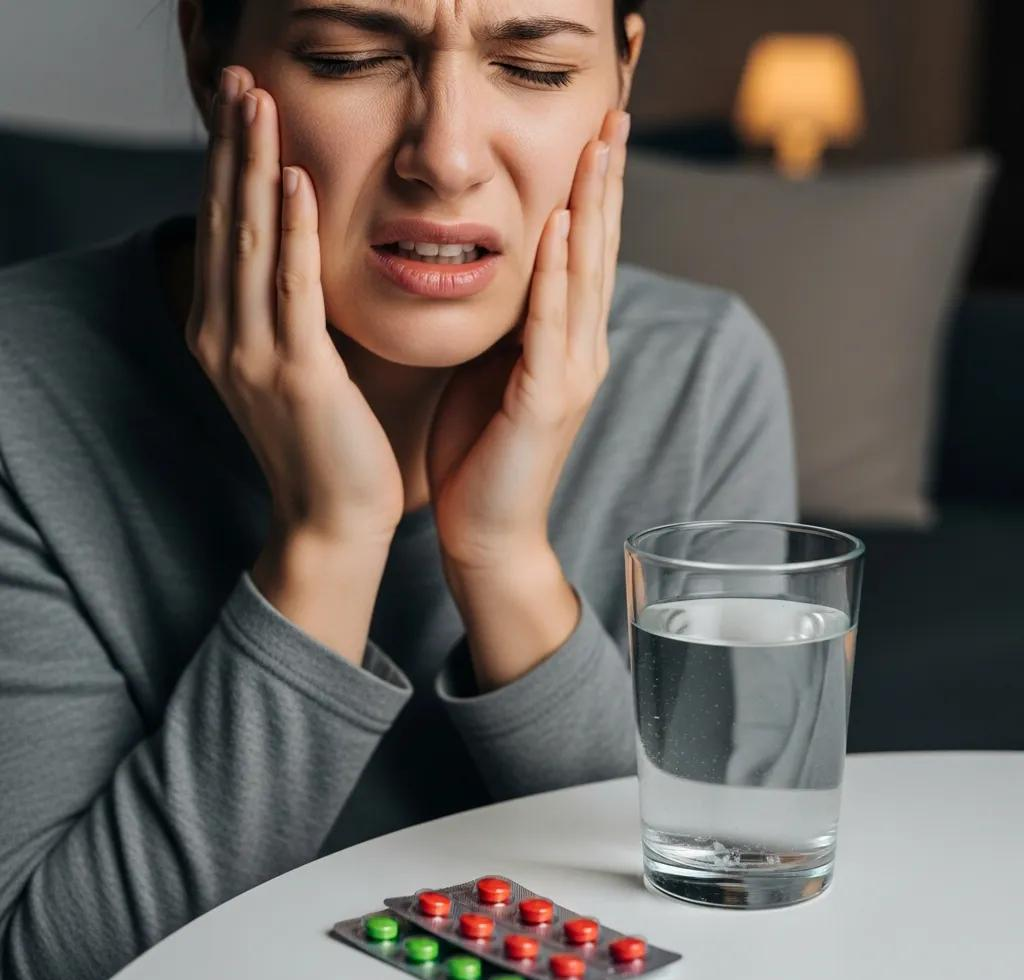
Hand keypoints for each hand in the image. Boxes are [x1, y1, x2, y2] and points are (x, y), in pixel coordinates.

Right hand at [185, 66, 403, 550]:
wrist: (333, 518)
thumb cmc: (327, 444)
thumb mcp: (294, 366)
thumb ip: (288, 310)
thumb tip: (300, 256)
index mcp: (222, 331)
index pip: (224, 230)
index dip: (229, 163)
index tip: (241, 106)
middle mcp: (223, 336)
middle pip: (227, 222)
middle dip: (234, 148)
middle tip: (240, 80)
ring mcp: (253, 355)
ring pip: (252, 243)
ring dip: (257, 169)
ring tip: (261, 104)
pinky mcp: (296, 374)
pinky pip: (293, 290)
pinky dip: (293, 233)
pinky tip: (297, 182)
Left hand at [427, 109, 630, 569]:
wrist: (485, 533)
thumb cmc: (479, 453)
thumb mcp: (492, 371)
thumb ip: (508, 324)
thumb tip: (496, 273)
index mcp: (566, 344)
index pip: (583, 254)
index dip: (591, 192)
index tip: (592, 133)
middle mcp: (581, 351)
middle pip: (597, 251)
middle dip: (605, 181)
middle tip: (615, 114)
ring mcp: (569, 375)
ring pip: (585, 276)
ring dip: (593, 208)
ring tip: (600, 146)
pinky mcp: (544, 401)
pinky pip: (550, 326)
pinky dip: (558, 275)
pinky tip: (563, 226)